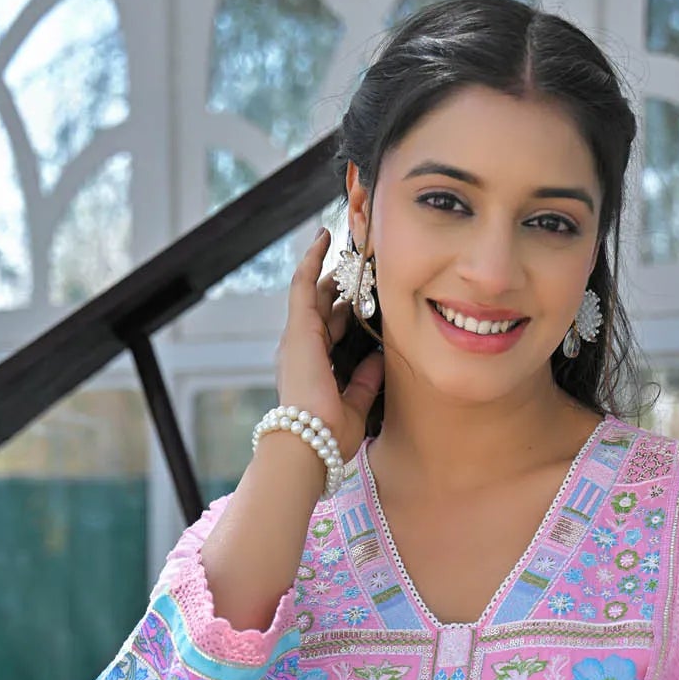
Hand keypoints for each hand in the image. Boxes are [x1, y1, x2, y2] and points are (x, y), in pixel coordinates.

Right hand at [274, 227, 383, 458]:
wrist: (308, 442)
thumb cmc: (328, 435)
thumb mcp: (355, 404)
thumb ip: (365, 381)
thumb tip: (380, 358)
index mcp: (313, 367)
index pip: (331, 331)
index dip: (346, 313)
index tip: (362, 300)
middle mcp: (302, 349)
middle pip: (323, 308)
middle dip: (339, 287)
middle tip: (359, 264)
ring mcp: (298, 337)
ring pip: (314, 293)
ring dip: (329, 268)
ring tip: (343, 240)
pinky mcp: (298, 328)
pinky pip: (304, 284)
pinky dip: (313, 260)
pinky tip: (324, 237)